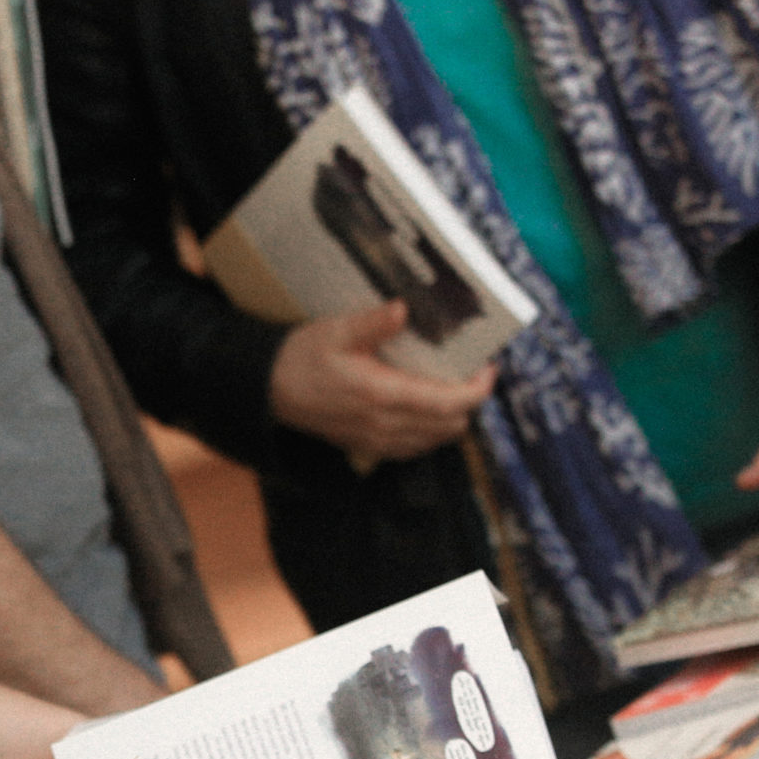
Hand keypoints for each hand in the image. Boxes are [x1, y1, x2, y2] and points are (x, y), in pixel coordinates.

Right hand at [269, 301, 496, 464]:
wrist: (271, 390)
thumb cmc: (303, 358)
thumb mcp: (335, 331)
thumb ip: (372, 323)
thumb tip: (403, 309)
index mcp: (382, 394)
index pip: (449, 403)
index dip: (478, 389)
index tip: (487, 368)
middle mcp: (385, 425)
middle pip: (451, 425)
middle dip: (469, 401)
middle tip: (469, 373)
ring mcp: (378, 442)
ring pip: (436, 440)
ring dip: (451, 418)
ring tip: (451, 389)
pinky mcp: (370, 448)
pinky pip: (416, 449)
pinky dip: (431, 432)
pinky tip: (426, 411)